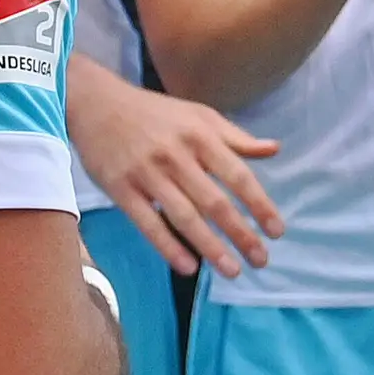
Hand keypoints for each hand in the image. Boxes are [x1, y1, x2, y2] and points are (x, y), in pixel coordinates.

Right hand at [68, 68, 284, 279]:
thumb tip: (275, 149)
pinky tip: (188, 266)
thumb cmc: (155, 112)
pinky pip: (147, 224)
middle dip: (240, 234)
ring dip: (210, 247)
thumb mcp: (199, 114)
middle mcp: (176, 155)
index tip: (277, 231)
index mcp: (200, 135)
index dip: (259, 205)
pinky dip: (168, 247)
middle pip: (214, 202)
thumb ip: (235, 137)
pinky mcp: (120, 189)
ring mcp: (147, 173)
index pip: (237, 176)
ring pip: (184, 217)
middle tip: (261, 260)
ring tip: (232, 270)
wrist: (97, 104)